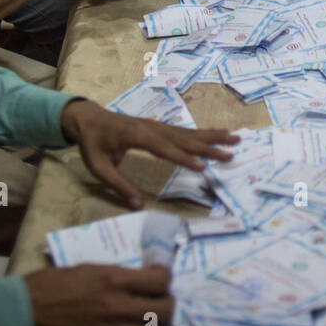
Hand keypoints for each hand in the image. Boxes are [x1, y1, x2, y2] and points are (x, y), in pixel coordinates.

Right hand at [24, 264, 173, 325]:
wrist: (25, 312)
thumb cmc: (53, 284)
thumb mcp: (89, 268)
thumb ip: (118, 274)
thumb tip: (142, 277)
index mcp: (113, 280)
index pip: (161, 281)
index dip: (164, 278)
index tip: (157, 279)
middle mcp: (117, 307)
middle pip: (166, 311)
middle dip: (166, 304)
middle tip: (158, 302)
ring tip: (144, 324)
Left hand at [61, 100, 238, 208]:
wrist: (90, 118)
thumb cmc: (93, 143)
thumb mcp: (99, 167)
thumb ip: (119, 185)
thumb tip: (137, 206)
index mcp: (135, 135)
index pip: (162, 148)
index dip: (182, 158)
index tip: (202, 167)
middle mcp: (152, 127)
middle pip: (183, 138)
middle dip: (208, 147)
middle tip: (230, 154)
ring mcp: (158, 125)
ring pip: (188, 132)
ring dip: (212, 137)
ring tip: (235, 139)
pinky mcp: (161, 126)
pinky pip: (185, 130)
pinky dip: (204, 132)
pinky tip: (219, 133)